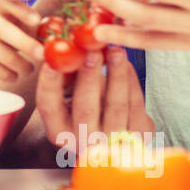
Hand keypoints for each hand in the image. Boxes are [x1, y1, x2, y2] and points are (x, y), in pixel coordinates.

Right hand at [0, 0, 43, 82]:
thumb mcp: (17, 27)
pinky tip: (15, 75)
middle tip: (42, 55)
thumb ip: (34, 26)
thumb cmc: (6, 38)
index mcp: (0, 9)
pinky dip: (11, 76)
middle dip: (25, 43)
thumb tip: (58, 31)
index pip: (8, 4)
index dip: (22, 11)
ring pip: (2, 54)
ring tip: (29, 70)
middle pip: (3, 30)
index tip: (37, 20)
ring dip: (21, 66)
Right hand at [36, 44, 152, 151]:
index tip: (53, 59)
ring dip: (116, 74)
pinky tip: (126, 63)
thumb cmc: (84, 108)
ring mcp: (114, 142)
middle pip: (85, 108)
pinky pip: (136, 104)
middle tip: (92, 51)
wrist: (114, 138)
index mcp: (58, 132)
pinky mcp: (140, 136)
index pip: (49, 106)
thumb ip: (67, 76)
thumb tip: (69, 47)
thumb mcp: (68, 96)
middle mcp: (84, 141)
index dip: (49, 82)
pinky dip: (132, 81)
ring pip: (116, 105)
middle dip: (89, 76)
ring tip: (115, 50)